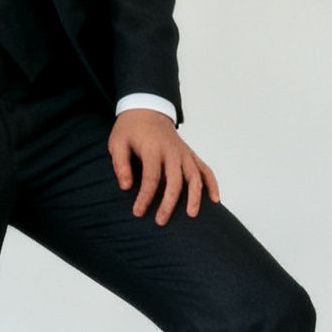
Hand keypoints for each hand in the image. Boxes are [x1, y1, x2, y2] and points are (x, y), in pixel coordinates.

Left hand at [110, 108, 220, 225]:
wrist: (147, 110)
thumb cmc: (130, 129)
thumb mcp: (117, 143)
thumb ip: (120, 164)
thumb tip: (125, 187)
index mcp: (153, 149)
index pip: (151, 177)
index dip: (145, 197)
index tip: (138, 212)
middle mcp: (172, 152)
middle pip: (175, 181)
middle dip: (169, 203)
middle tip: (161, 221)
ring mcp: (184, 153)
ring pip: (195, 177)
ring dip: (195, 196)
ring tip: (192, 215)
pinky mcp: (190, 154)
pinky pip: (205, 170)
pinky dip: (212, 184)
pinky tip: (214, 200)